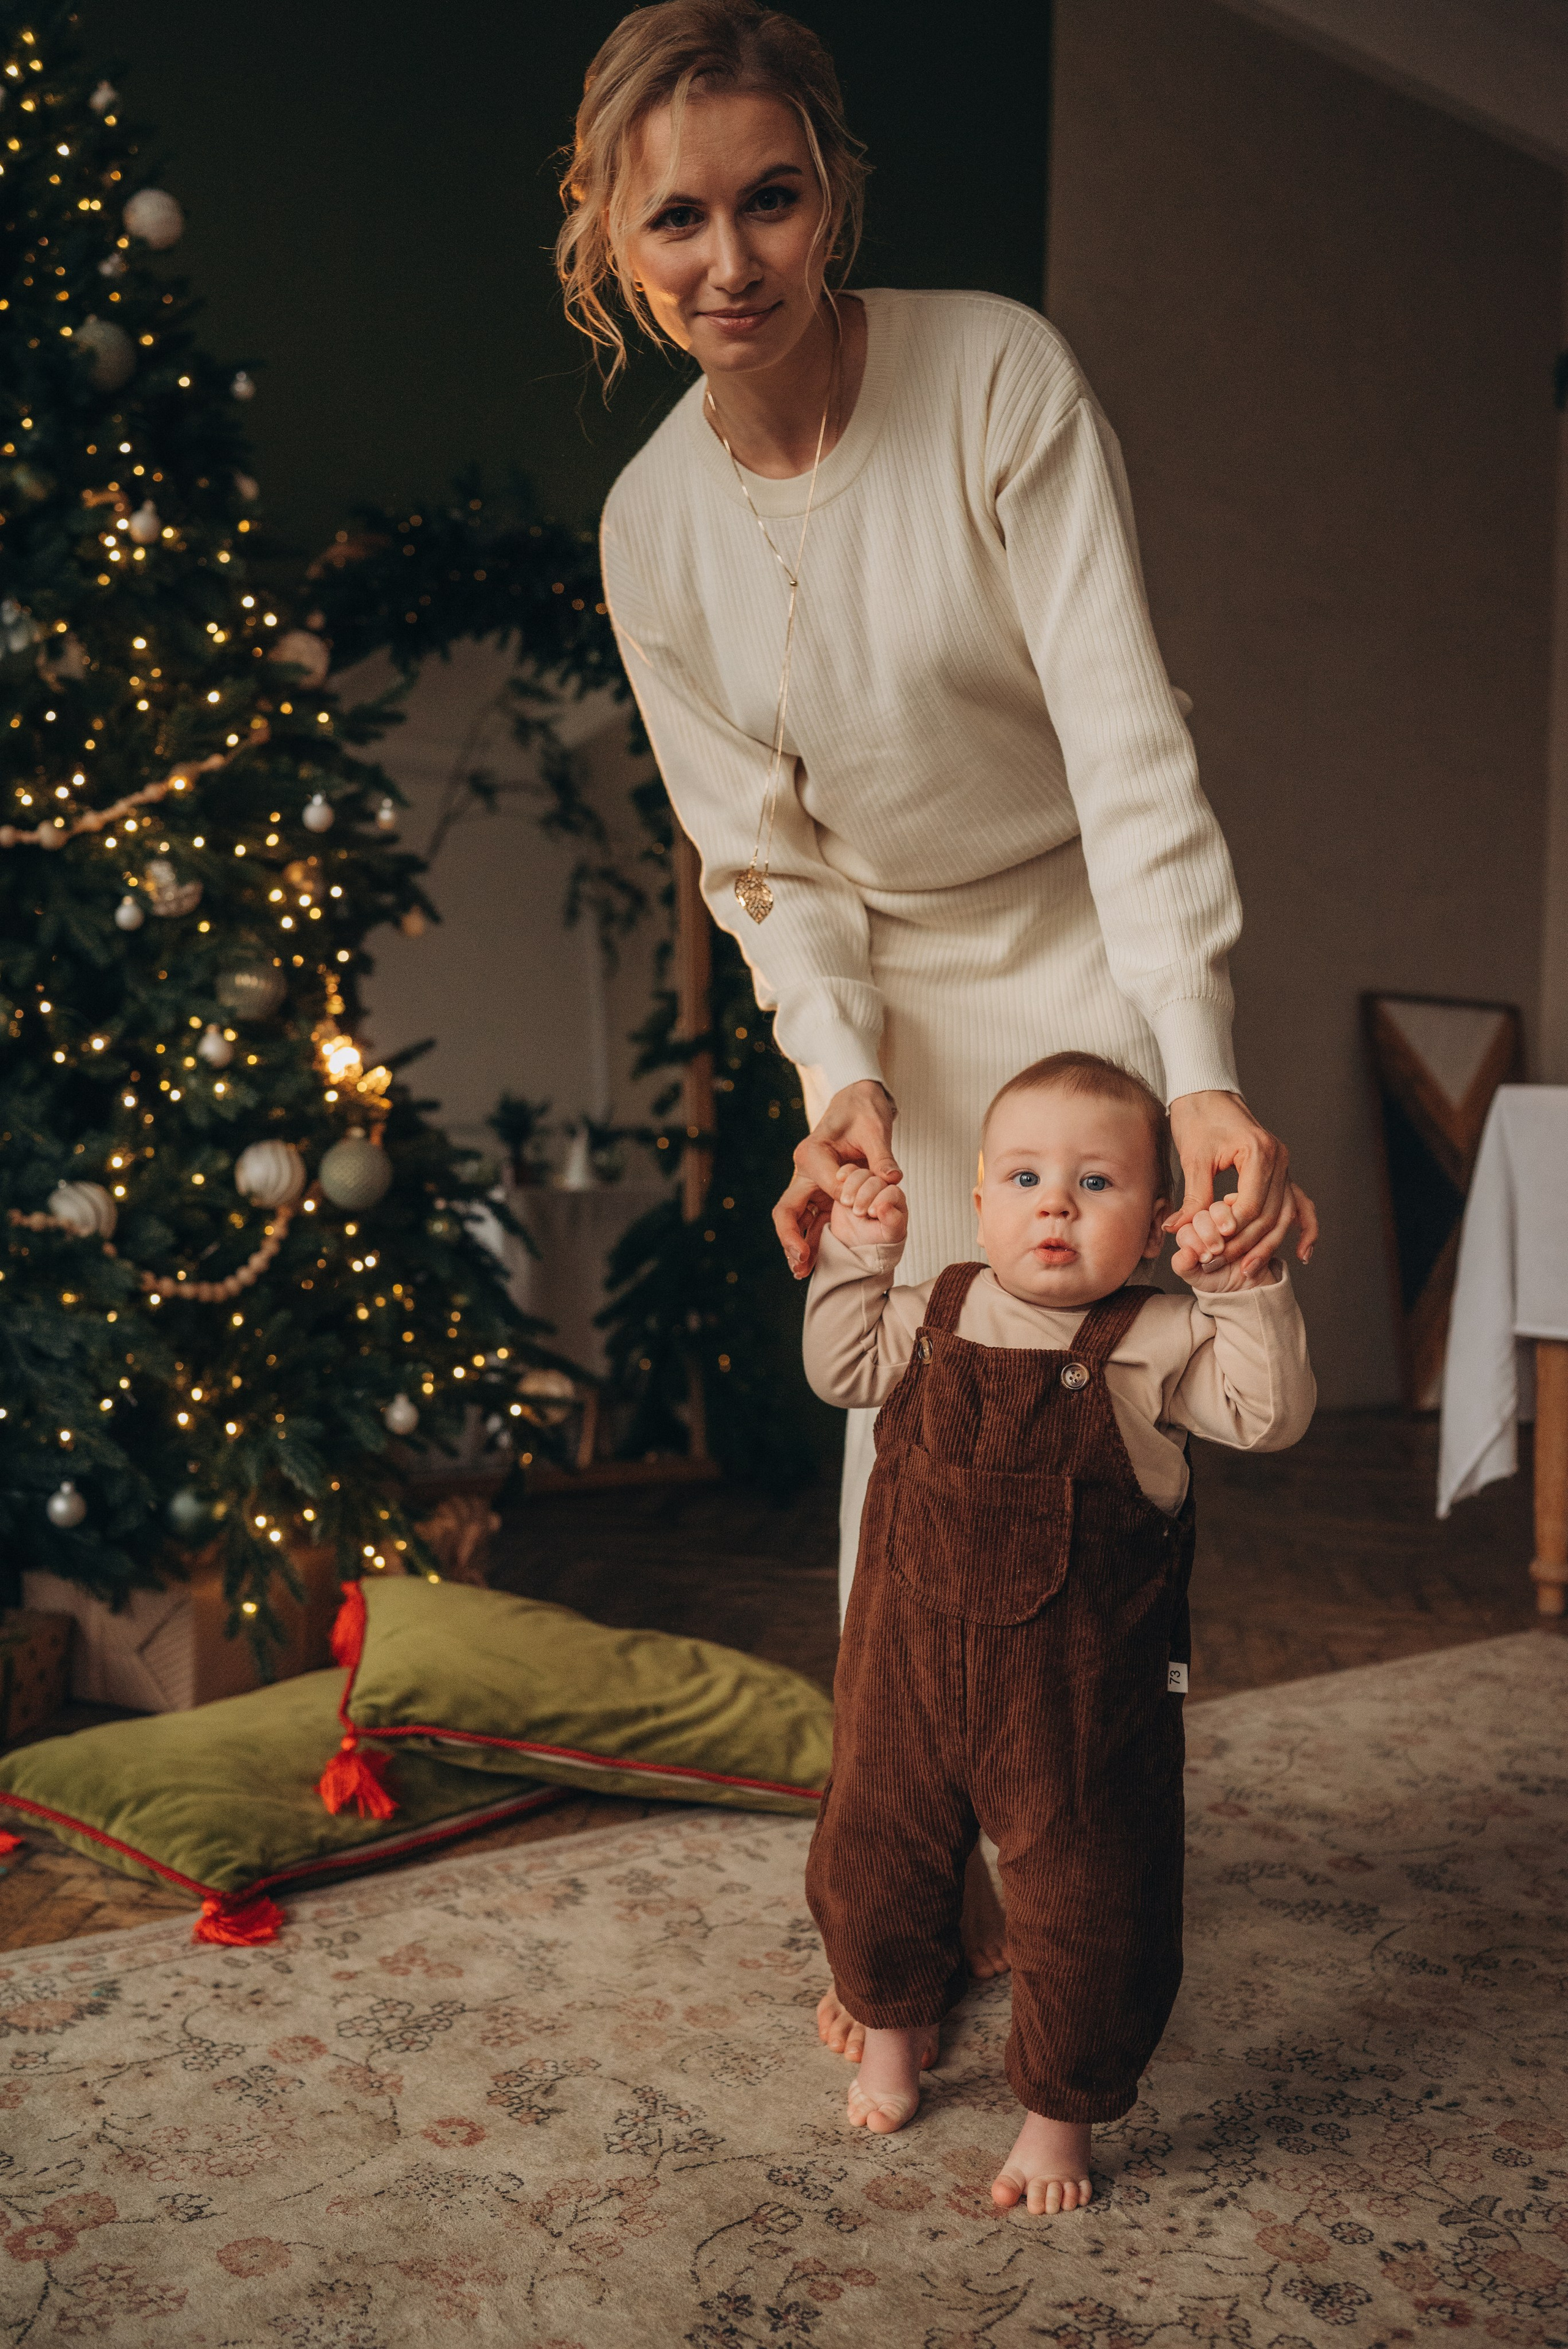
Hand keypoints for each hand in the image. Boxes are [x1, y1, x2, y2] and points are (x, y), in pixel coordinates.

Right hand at [773, 1079, 899, 1279]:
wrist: (858, 1101)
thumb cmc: (864, 1111)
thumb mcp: (875, 1128)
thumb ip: (882, 1156)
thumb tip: (894, 1180)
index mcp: (812, 1153)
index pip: (823, 1184)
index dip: (842, 1199)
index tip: (859, 1208)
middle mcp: (804, 1170)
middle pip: (789, 1209)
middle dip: (792, 1237)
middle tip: (802, 1263)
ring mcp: (809, 1184)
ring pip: (795, 1220)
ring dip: (797, 1246)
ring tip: (803, 1273)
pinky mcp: (819, 1193)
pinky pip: (810, 1220)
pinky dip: (810, 1241)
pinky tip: (813, 1263)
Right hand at [830, 1166, 908, 1249]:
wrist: (854, 1242)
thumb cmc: (876, 1240)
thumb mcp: (889, 1236)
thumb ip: (893, 1222)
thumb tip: (886, 1207)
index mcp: (896, 1199)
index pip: (892, 1192)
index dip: (882, 1200)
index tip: (871, 1213)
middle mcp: (883, 1188)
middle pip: (876, 1181)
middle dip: (865, 1195)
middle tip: (858, 1213)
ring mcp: (866, 1183)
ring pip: (861, 1174)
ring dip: (853, 1186)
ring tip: (847, 1203)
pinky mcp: (850, 1182)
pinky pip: (848, 1171)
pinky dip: (844, 1174)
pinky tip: (840, 1179)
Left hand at [1166, 1090, 1317, 1274]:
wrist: (1207, 1093)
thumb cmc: (1198, 1118)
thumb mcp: (1194, 1158)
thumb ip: (1193, 1197)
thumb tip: (1179, 1231)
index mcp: (1259, 1152)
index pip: (1251, 1205)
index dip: (1232, 1232)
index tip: (1210, 1249)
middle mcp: (1280, 1159)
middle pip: (1270, 1215)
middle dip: (1247, 1244)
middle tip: (1221, 1265)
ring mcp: (1285, 1166)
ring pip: (1284, 1215)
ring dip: (1269, 1245)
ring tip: (1249, 1270)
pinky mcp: (1282, 1171)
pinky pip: (1299, 1203)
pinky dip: (1304, 1228)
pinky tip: (1304, 1253)